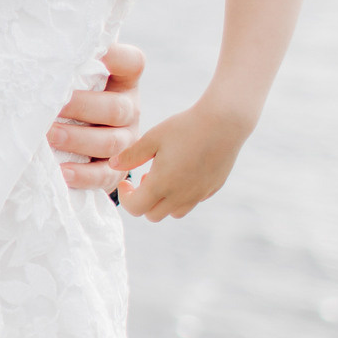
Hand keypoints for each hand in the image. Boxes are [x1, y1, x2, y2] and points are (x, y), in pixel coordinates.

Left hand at [51, 42, 141, 190]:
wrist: (73, 136)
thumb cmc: (67, 96)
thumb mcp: (71, 78)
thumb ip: (65, 64)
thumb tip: (39, 49)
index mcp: (123, 81)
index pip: (132, 62)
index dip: (116, 57)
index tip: (96, 53)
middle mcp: (129, 109)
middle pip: (117, 108)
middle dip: (82, 107)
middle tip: (52, 105)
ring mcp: (126, 140)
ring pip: (112, 143)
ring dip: (78, 139)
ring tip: (49, 136)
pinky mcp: (117, 170)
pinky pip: (105, 175)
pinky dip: (83, 175)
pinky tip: (62, 171)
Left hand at [113, 101, 249, 220]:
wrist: (225, 122)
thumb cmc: (185, 127)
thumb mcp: (153, 138)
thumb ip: (131, 155)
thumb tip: (113, 165)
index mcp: (162, 184)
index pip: (135, 208)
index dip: (125, 197)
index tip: (126, 181)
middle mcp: (181, 196)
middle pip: (153, 215)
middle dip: (143, 201)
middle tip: (143, 177)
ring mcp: (199, 194)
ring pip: (174, 213)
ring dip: (163, 201)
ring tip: (163, 176)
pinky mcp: (212, 189)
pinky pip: (192, 202)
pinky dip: (181, 195)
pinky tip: (182, 172)